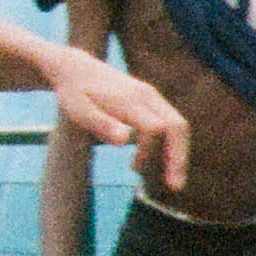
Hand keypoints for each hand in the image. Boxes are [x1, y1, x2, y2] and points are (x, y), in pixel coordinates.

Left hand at [52, 48, 186, 180]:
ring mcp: (153, 96)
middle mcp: (147, 95)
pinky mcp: (152, 100)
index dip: (149, 151)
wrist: (77, 69)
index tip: (133, 167)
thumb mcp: (79, 111)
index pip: (155, 128)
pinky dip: (172, 145)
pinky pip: (172, 123)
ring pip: (179, 125)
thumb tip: (124, 141)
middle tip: (175, 186)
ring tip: (173, 180)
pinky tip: (162, 163)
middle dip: (179, 157)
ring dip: (179, 154)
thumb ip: (101, 124)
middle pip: (177, 126)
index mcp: (130, 100)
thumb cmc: (75, 94)